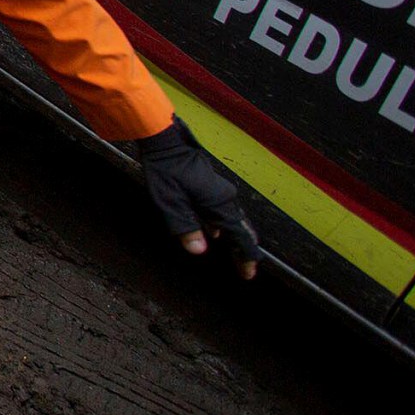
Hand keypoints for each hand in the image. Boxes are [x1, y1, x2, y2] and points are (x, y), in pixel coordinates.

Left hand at [136, 119, 260, 280]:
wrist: (166, 140)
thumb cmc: (165, 169)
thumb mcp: (169, 201)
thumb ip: (185, 226)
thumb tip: (200, 251)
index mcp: (218, 204)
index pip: (238, 236)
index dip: (244, 257)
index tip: (248, 274)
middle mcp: (225, 198)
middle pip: (239, 229)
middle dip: (242, 250)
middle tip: (245, 269)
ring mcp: (219, 190)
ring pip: (232, 219)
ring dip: (233, 238)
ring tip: (235, 254)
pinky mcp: (211, 185)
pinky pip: (222, 210)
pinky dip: (223, 225)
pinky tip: (214, 232)